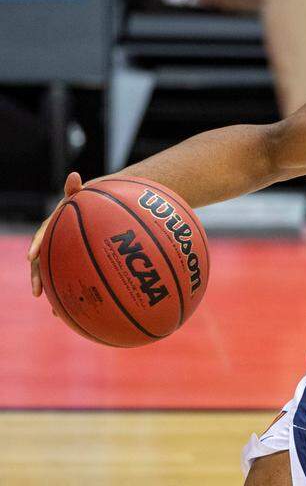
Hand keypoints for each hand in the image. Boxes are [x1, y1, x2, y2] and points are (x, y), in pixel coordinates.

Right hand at [28, 171, 84, 301]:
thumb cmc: (87, 204)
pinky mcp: (72, 264)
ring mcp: (62, 255)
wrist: (94, 212)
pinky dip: (71, 294)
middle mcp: (53, 243)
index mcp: (52, 228)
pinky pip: (70, 279)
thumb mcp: (81, 196)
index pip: (40, 236)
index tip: (30, 257)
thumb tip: (74, 175)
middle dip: (38, 277)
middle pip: (42, 262)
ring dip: (54, 292)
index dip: (35, 246)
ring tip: (55, 311)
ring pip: (55, 275)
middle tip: (37, 292)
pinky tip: (76, 311)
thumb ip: (76, 189)